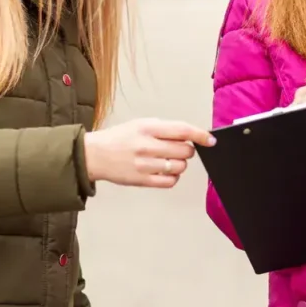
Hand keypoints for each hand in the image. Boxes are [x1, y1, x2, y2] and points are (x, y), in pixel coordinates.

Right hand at [83, 118, 215, 187]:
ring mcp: (145, 165)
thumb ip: (165, 129)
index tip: (211, 139)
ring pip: (179, 167)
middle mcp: (147, 146)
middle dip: (188, 150)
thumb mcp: (140, 124)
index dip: (200, 135)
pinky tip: (165, 172)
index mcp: (148, 128)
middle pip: (185, 151)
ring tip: (168, 160)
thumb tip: (190, 135)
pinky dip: (173, 177)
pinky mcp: (142, 180)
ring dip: (180, 164)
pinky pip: (170, 182)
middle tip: (179, 149)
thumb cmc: (120, 138)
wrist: (95, 155)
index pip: (182, 130)